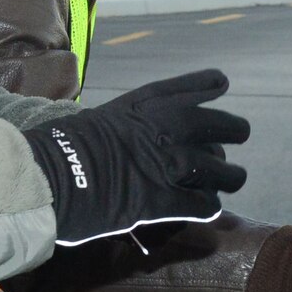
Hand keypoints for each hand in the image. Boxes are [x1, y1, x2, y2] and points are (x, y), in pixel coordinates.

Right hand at [23, 69, 250, 245]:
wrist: (55, 173)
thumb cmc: (67, 143)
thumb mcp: (105, 116)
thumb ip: (134, 122)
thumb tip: (143, 139)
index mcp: (153, 101)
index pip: (200, 85)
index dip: (212, 84)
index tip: (221, 84)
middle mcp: (173, 126)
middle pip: (225, 126)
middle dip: (234, 131)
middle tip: (237, 137)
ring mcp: (174, 164)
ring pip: (225, 172)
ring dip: (229, 178)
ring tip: (230, 181)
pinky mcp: (170, 199)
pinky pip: (205, 204)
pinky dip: (206, 206)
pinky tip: (205, 207)